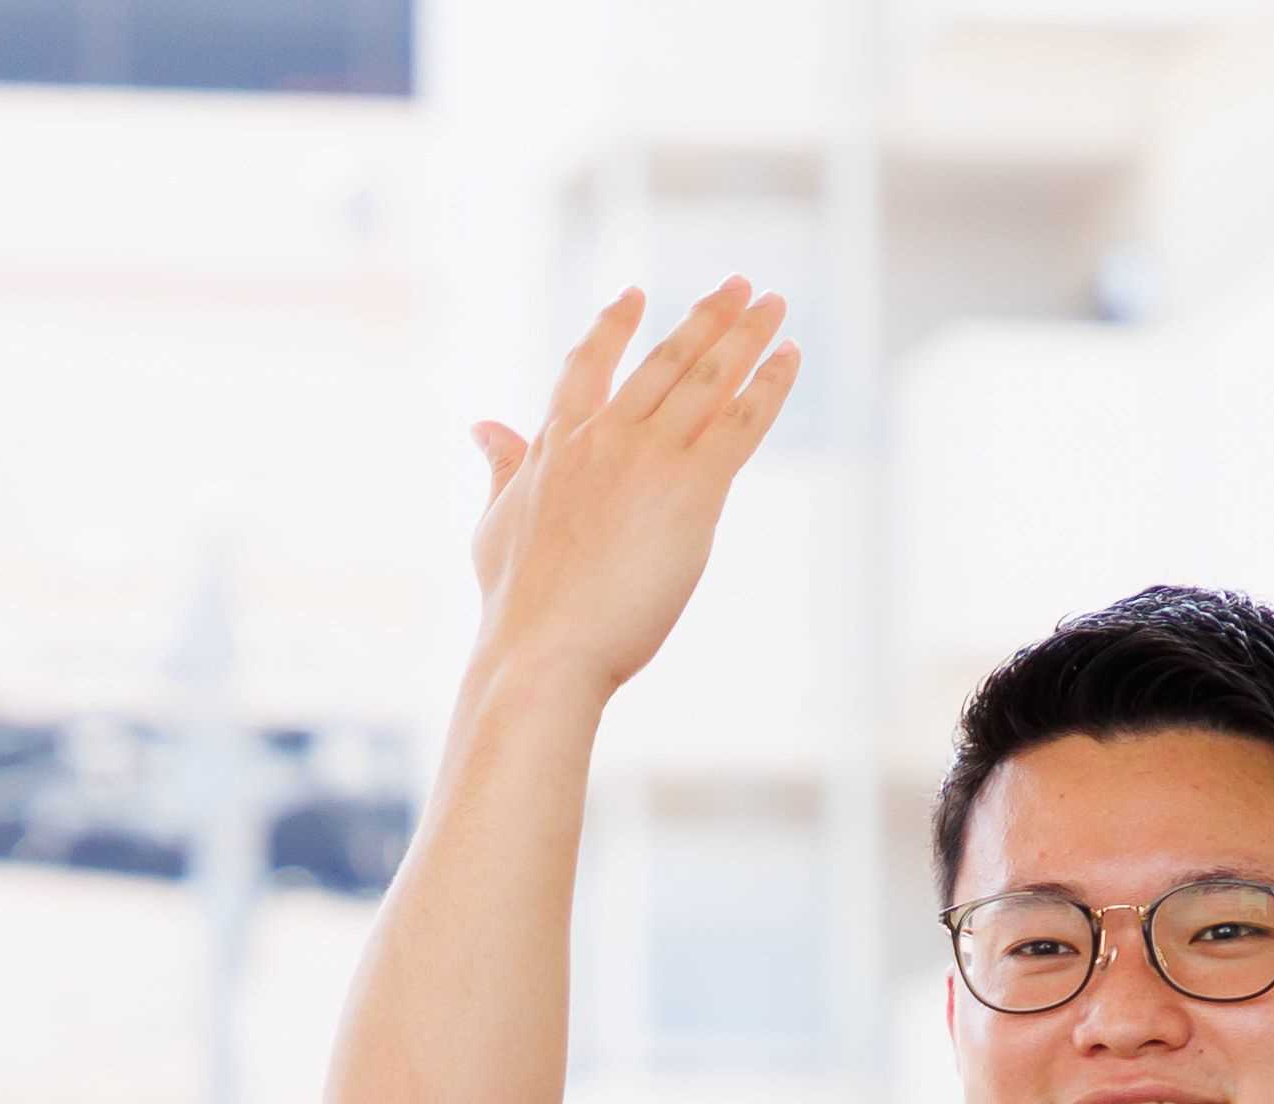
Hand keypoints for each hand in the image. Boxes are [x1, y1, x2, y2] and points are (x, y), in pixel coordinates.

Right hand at [464, 281, 801, 693]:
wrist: (543, 648)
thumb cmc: (516, 604)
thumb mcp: (495, 524)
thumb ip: (502, 466)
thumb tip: (484, 425)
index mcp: (557, 443)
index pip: (587, 365)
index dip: (612, 325)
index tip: (635, 294)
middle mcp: (605, 437)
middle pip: (665, 360)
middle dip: (705, 317)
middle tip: (737, 284)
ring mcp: (649, 458)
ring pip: (708, 378)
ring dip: (746, 334)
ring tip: (773, 302)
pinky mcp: (693, 489)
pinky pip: (742, 422)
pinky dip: (770, 384)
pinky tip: (790, 355)